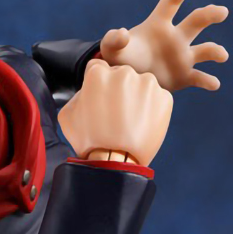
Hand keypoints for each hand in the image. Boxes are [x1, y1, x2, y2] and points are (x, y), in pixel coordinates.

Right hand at [58, 60, 172, 166]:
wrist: (115, 164)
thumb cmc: (89, 141)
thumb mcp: (68, 114)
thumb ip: (78, 93)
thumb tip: (88, 88)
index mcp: (99, 72)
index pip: (100, 69)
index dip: (100, 87)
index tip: (103, 102)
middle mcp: (124, 72)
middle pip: (122, 75)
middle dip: (120, 91)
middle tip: (117, 116)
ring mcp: (147, 84)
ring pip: (141, 86)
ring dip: (137, 98)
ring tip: (131, 122)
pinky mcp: (165, 97)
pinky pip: (158, 98)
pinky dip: (153, 109)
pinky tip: (143, 124)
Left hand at [99, 0, 228, 92]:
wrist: (128, 81)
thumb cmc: (121, 59)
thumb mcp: (112, 49)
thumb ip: (113, 39)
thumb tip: (122, 33)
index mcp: (158, 25)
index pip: (171, 3)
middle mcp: (175, 38)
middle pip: (196, 21)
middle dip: (210, 15)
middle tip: (222, 11)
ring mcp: (182, 57)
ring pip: (205, 50)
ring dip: (215, 51)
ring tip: (222, 55)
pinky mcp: (185, 76)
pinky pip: (200, 78)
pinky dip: (208, 81)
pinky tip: (214, 83)